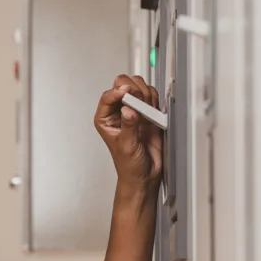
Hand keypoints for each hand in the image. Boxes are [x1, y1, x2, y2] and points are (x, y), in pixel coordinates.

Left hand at [95, 75, 162, 189]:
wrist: (144, 175)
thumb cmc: (129, 165)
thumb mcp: (126, 146)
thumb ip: (128, 126)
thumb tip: (128, 109)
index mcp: (105, 118)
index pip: (108, 96)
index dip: (118, 91)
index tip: (128, 92)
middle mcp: (118, 112)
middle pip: (123, 85)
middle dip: (133, 90)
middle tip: (139, 102)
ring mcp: (134, 111)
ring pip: (138, 87)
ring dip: (145, 94)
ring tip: (147, 110)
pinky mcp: (148, 113)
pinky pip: (151, 96)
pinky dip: (154, 99)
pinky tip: (153, 111)